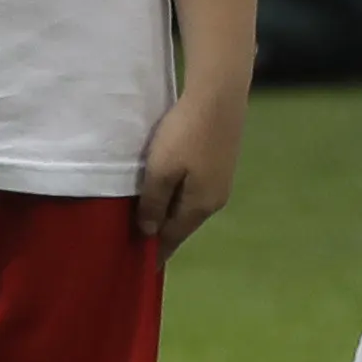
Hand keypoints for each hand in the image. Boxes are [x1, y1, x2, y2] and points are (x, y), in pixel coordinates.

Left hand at [135, 85, 244, 249]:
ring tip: (150, 215)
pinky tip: (170, 188)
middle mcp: (215, 199)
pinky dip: (181, 196)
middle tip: (138, 239)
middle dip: (164, 233)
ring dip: (172, 212)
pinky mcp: (223, 163)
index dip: (157, 252)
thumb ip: (153, 203)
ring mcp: (222, 181)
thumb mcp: (161, 170)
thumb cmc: (185, 134)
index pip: (173, 238)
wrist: (219, 96)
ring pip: (190, 206)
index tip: (141, 265)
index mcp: (200, 206)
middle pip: (183, 224)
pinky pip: (196, 190)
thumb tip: (149, 232)